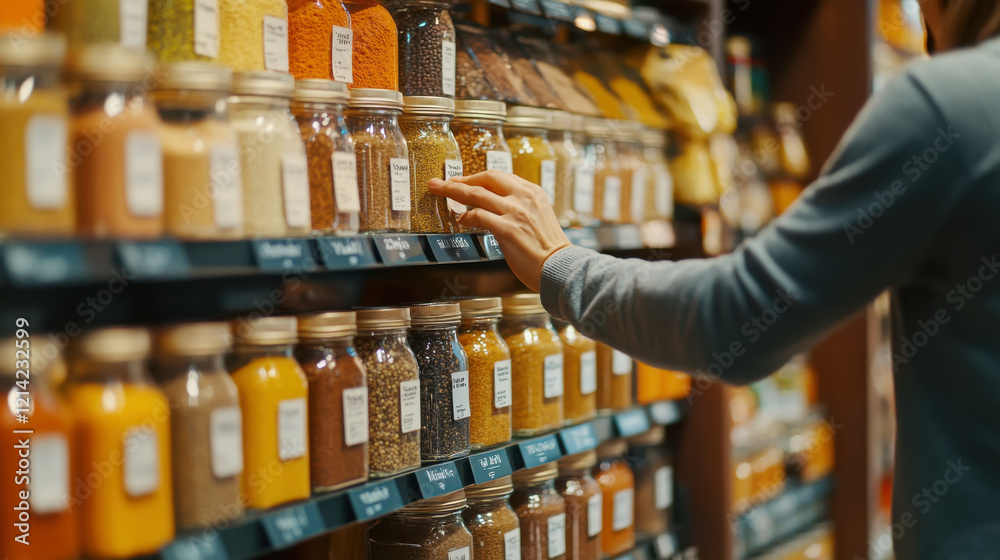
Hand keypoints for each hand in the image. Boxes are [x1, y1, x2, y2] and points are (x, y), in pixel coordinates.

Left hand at [428, 171, 570, 291]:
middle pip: (486, 178)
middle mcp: (524, 197)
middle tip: (444, 181)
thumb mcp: (539, 217)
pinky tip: (460, 220)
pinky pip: (478, 216)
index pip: (501, 177)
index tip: (465, 180)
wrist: (561, 267)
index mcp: (533, 192)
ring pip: (476, 194)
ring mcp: (515, 212)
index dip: (478, 177)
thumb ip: (520, 208)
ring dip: (453, 191)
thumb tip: (494, 209)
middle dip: (461, 178)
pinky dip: (466, 216)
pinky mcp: (507, 229)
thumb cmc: (549, 250)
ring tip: (438, 190)